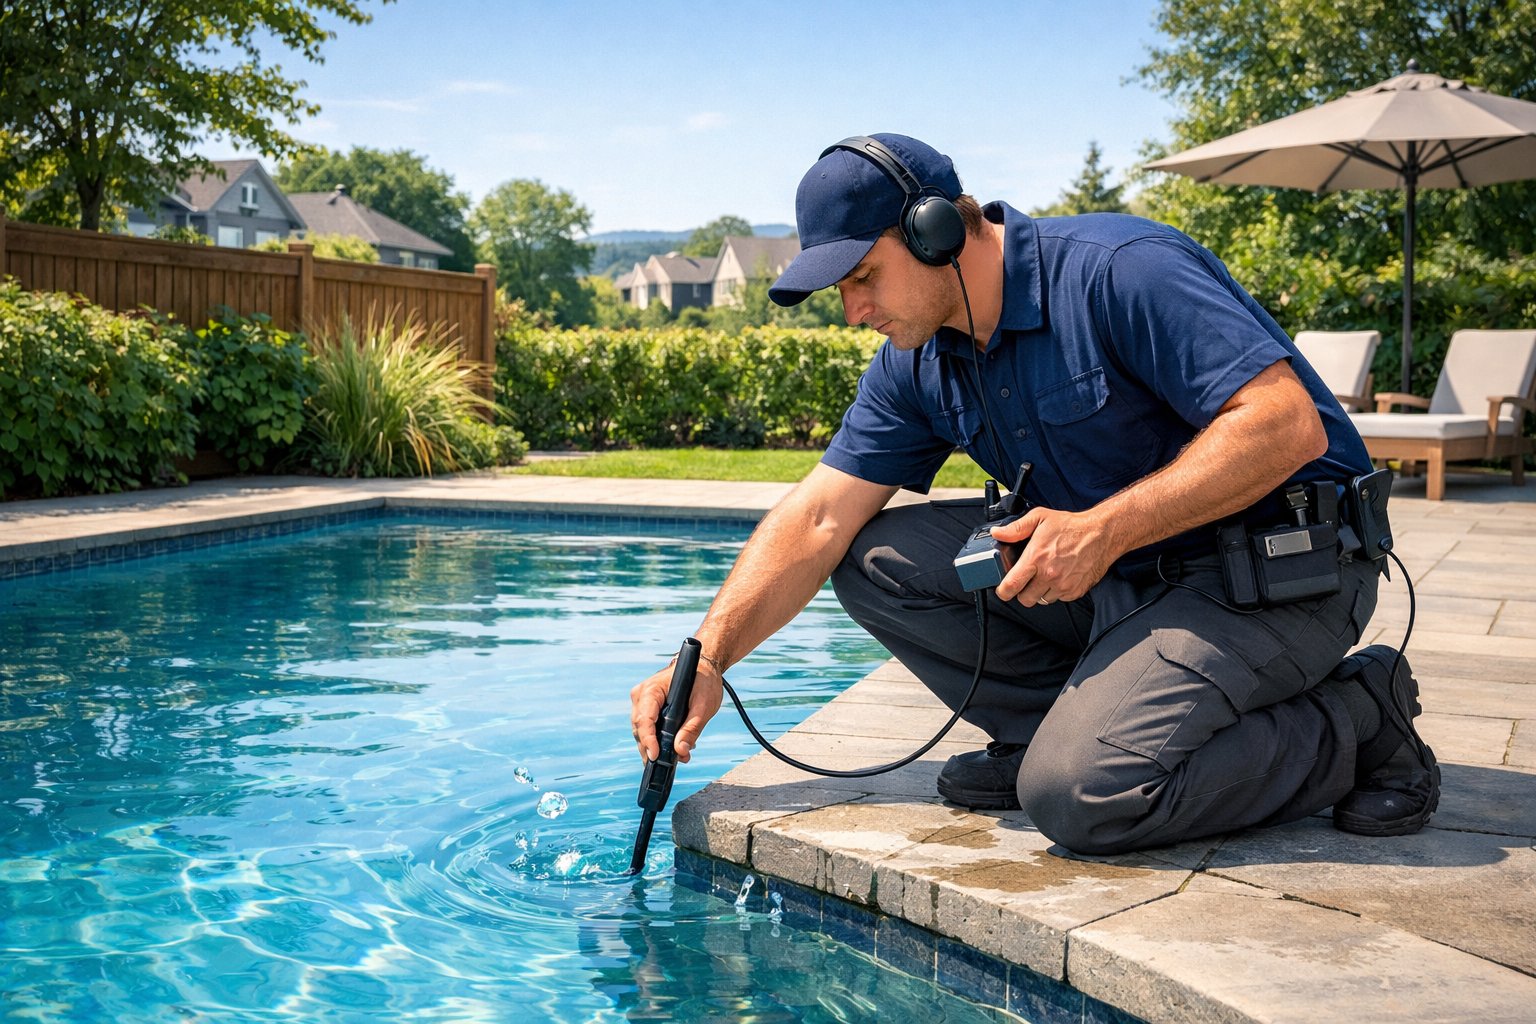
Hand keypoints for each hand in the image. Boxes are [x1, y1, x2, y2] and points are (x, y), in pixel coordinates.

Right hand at [629, 660, 723, 763]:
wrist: (703, 668)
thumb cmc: (703, 680)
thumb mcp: (704, 705)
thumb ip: (692, 728)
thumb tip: (681, 751)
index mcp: (652, 689)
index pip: (644, 719)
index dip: (648, 740)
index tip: (655, 757)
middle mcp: (642, 695)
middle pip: (640, 729)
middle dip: (652, 749)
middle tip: (667, 766)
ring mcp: (642, 703)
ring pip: (642, 732)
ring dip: (656, 748)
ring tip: (676, 758)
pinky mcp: (648, 710)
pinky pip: (648, 729)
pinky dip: (659, 741)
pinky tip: (674, 750)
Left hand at [991, 506, 1121, 605]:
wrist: (1102, 533)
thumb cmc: (1072, 526)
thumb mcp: (1040, 518)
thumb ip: (1016, 528)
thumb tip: (998, 533)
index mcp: (1036, 558)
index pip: (1011, 586)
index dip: (1003, 591)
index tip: (1003, 590)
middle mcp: (1049, 575)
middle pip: (1025, 599)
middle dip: (1022, 592)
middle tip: (1026, 580)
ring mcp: (1063, 585)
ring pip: (1041, 600)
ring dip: (1040, 591)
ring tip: (1045, 575)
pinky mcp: (1075, 591)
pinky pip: (1058, 599)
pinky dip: (1056, 592)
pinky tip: (1059, 577)